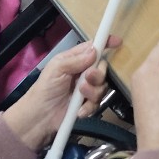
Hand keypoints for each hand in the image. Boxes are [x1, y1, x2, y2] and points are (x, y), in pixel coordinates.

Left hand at [3, 36, 120, 149]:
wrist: (41, 116)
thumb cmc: (45, 88)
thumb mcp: (57, 68)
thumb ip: (75, 60)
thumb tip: (94, 50)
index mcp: (75, 59)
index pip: (93, 48)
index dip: (105, 43)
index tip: (117, 42)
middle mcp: (84, 72)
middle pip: (102, 68)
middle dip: (98, 74)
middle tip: (87, 78)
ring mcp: (87, 89)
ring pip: (103, 86)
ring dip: (92, 92)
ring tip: (79, 95)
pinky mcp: (88, 104)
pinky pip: (98, 103)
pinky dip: (88, 107)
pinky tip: (78, 110)